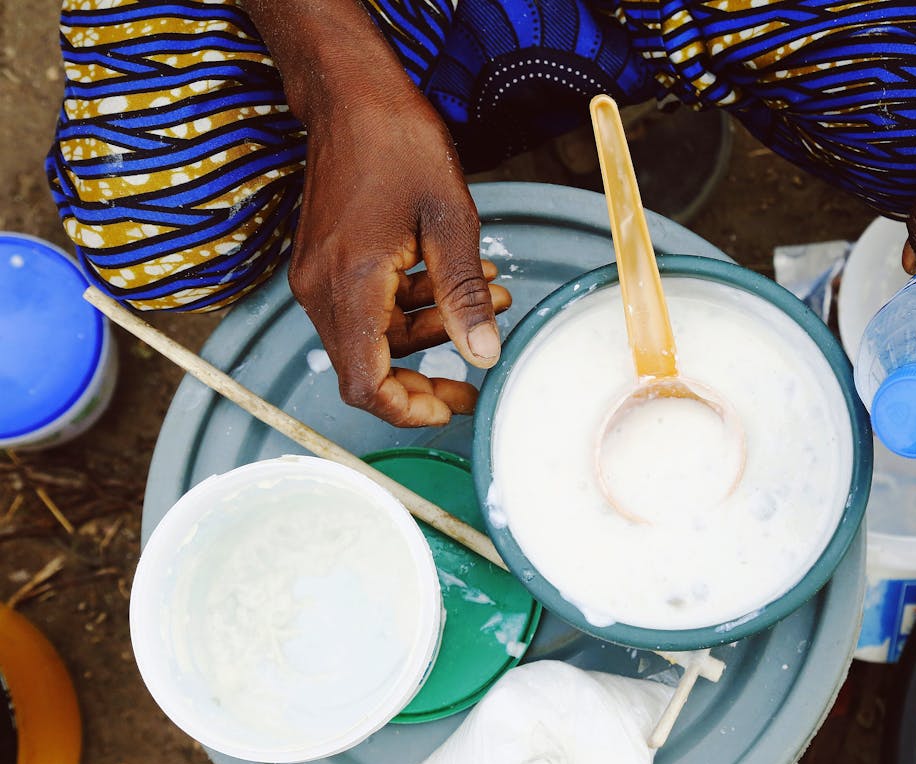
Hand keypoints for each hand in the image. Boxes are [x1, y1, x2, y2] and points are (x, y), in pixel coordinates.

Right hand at [288, 84, 509, 425]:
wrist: (350, 93)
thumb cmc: (398, 143)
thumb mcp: (450, 222)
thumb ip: (463, 296)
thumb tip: (483, 356)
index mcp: (349, 285)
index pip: (364, 382)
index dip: (406, 410)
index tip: (449, 410)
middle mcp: (320, 289)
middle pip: (367, 367)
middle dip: (424, 378)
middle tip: (473, 380)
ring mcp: (317, 275)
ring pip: (372, 336)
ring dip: (429, 331)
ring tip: (491, 301)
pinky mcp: (325, 261)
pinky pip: (366, 306)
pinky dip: (409, 306)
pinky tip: (455, 281)